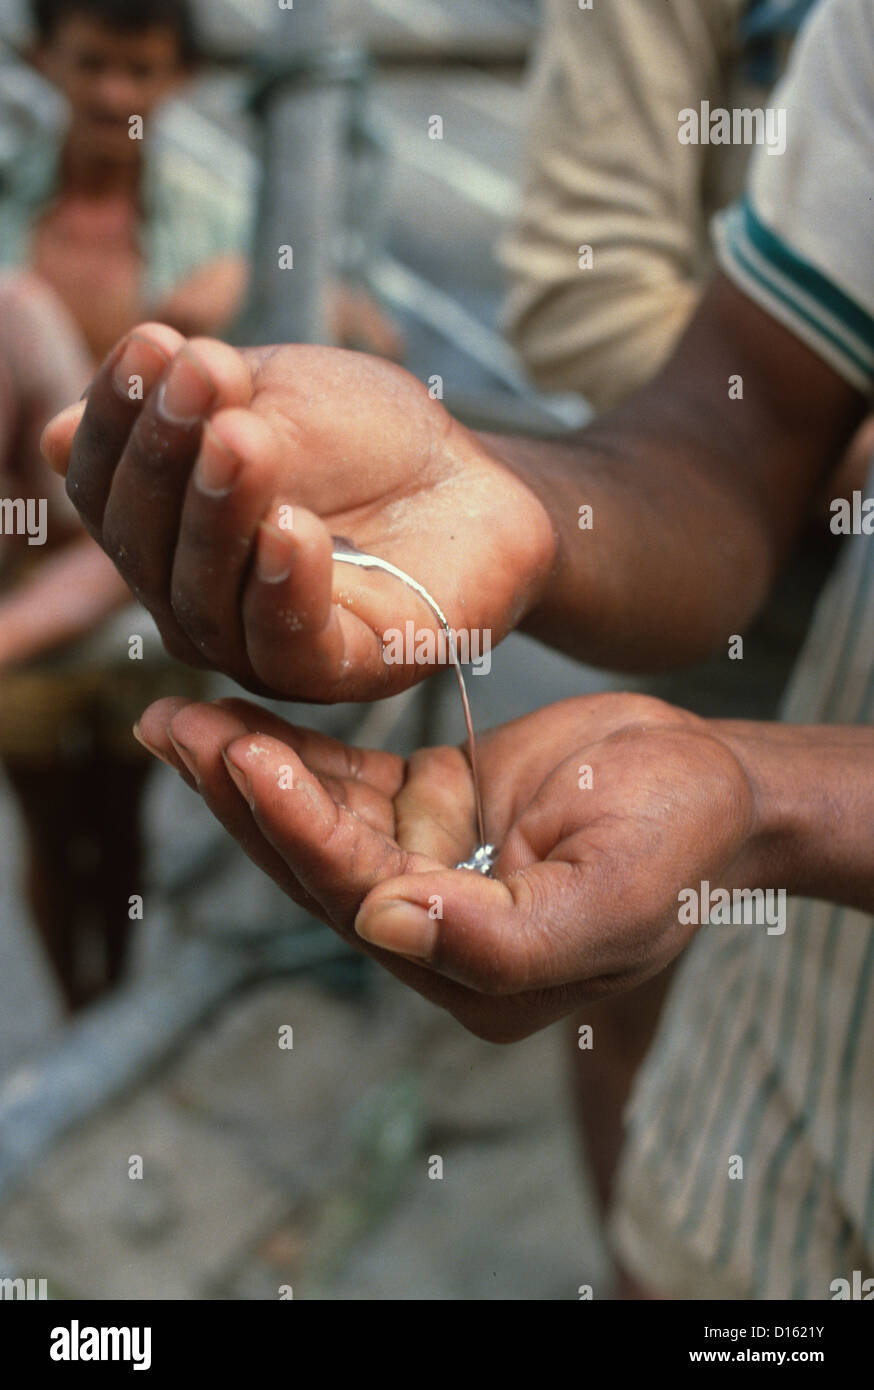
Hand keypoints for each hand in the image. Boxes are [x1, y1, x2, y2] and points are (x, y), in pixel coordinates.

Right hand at [41, 326, 553, 700]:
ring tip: (243, 438)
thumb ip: (189, 417)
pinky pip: (291, 643)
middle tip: (203, 375)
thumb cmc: (369, 438)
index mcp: (167, 532)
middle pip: (144, 546)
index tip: (155, 343)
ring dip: (219, 512)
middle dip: (165, 454)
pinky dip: (284, 586)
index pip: (106, 486)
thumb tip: (58, 433)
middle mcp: (198, 599)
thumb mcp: (277, 398)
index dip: (118, 418)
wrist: (480, 479)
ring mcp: (262, 644)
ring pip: (206, 599)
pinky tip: (291, 527)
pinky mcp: (340, 669)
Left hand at [134, 691, 759, 1041]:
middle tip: (174, 730)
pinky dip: (291, 752)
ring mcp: (427, 868)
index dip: (301, 834)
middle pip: (317, 864)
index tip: (246, 759)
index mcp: (477, 974)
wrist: (718, 784)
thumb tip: (382, 927)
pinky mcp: (426, 813)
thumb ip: (506, 939)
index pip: (364, 902)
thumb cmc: (683, 841)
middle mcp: (436, 932)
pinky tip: (230, 719)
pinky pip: (346, 782)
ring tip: (172, 719)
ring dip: (246, 771)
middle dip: (243, 800)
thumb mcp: (617, 896)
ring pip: (318, 820)